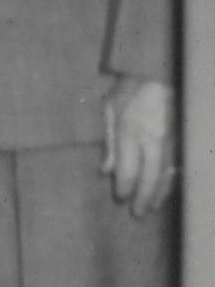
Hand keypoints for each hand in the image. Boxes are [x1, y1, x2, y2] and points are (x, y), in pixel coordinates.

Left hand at [104, 76, 175, 216]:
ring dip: (159, 193)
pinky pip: (177, 166)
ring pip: (167, 175)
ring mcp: (171, 140)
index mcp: (130, 132)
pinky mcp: (182, 139)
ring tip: (152, 207)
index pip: (127, 170)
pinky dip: (172, 181)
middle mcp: (152, 140)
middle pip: (149, 178)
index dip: (124, 187)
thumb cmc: (129, 89)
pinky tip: (167, 190)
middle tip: (137, 213)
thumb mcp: (109, 110)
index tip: (120, 198)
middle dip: (143, 198)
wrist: (161, 73)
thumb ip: (108, 142)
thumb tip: (105, 171)